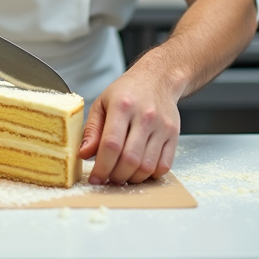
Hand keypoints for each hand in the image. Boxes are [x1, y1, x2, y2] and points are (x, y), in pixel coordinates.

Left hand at [78, 66, 179, 184]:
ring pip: (147, 166)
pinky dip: (150, 175)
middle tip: (108, 178)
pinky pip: (164, 166)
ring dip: (132, 178)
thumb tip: (83, 154)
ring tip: (122, 174)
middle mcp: (145, 116)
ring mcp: (162, 126)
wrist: (158, 79)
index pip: (111, 144)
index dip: (101, 167)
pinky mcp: (174, 135)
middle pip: (130, 159)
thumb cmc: (127, 92)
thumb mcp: (102, 103)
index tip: (95, 178)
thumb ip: (92, 130)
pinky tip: (139, 170)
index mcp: (122, 106)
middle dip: (115, 176)